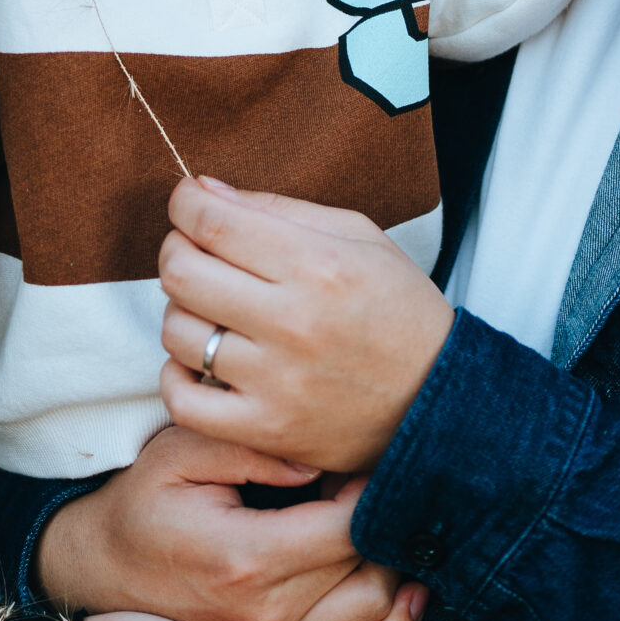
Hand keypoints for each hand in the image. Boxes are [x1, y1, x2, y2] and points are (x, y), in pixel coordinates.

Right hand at [35, 424, 364, 620]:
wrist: (103, 568)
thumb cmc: (145, 502)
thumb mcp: (179, 452)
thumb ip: (251, 449)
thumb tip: (319, 463)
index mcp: (246, 557)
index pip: (347, 527)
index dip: (370, 488)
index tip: (365, 456)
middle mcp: (268, 612)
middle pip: (370, 569)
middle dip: (382, 520)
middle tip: (367, 481)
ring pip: (376, 613)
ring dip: (392, 565)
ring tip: (375, 521)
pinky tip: (404, 587)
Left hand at [159, 180, 454, 474]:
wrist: (442, 400)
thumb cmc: (399, 310)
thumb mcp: (359, 237)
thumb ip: (278, 208)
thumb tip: (204, 191)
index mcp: (318, 265)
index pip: (211, 222)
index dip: (184, 203)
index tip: (189, 202)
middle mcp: (293, 322)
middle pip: (181, 272)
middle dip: (177, 249)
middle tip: (197, 252)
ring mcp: (277, 381)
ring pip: (177, 330)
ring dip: (183, 311)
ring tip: (214, 309)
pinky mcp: (268, 429)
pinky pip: (183, 399)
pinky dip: (177, 375)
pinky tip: (202, 360)